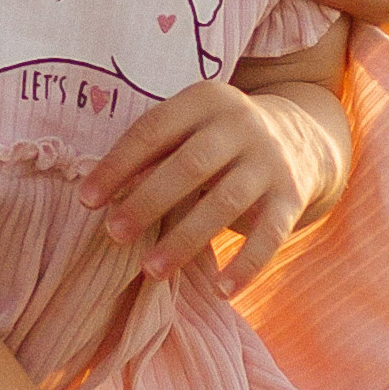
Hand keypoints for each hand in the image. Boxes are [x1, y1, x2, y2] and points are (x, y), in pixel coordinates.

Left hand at [76, 81, 348, 292]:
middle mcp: (241, 124)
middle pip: (190, 165)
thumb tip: (101, 195)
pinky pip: (270, 235)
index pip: (153, 130)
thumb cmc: (218, 140)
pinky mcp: (292, 196)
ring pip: (225, 202)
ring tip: (151, 270)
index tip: (86, 199)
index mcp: (205, 99)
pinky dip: (246, 265)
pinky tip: (220, 290)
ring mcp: (271, 160)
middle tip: (114, 233)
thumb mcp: (191, 127)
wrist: (302, 139)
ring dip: (186, 239)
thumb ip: (154, 151)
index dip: (118, 164)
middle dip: (148, 201)